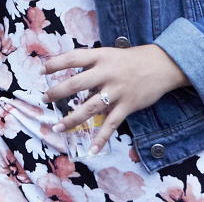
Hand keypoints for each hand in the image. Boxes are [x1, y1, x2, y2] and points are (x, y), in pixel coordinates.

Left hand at [41, 45, 188, 155]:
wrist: (162, 65)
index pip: (72, 58)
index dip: (55, 64)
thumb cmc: (131, 59)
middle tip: (44, 99)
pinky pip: (111, 124)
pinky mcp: (127, 105)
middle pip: (76, 84)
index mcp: (100, 56)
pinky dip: (101, 138)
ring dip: (71, 119)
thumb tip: (69, 74)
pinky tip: (91, 149)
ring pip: (89, 107)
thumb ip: (92, 64)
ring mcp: (116, 90)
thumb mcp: (109, 54)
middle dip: (57, 93)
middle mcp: (106, 73)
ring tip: (57, 127)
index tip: (41, 71)